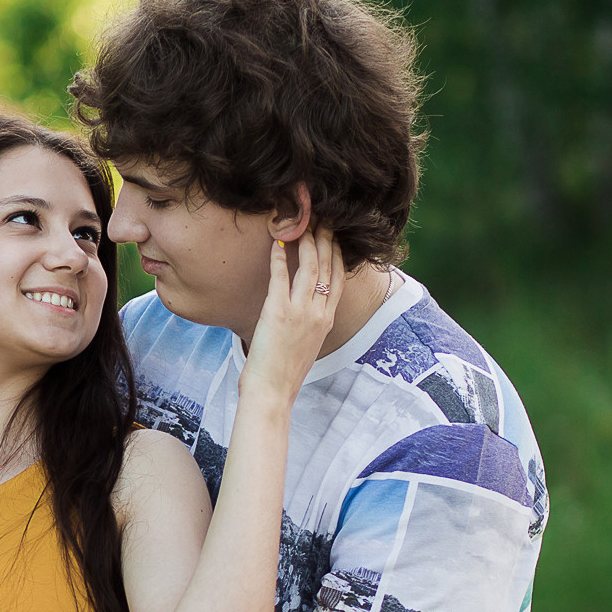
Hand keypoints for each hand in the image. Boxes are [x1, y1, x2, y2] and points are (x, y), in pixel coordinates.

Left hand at [240, 227, 343, 400]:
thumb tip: (304, 311)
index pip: (339, 278)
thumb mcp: (308, 346)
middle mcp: (318, 313)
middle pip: (327, 267)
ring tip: (302, 224)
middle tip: (322, 219)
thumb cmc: (284, 374)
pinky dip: (279, 257)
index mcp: (327, 320)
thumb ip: (311, 324)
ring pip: (309, 267)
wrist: (273, 392)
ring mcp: (299, 312)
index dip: (337, 253)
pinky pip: (280, 277)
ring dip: (306, 242)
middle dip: (326, 239)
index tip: (334, 236)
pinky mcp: (277, 312)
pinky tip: (276, 243)